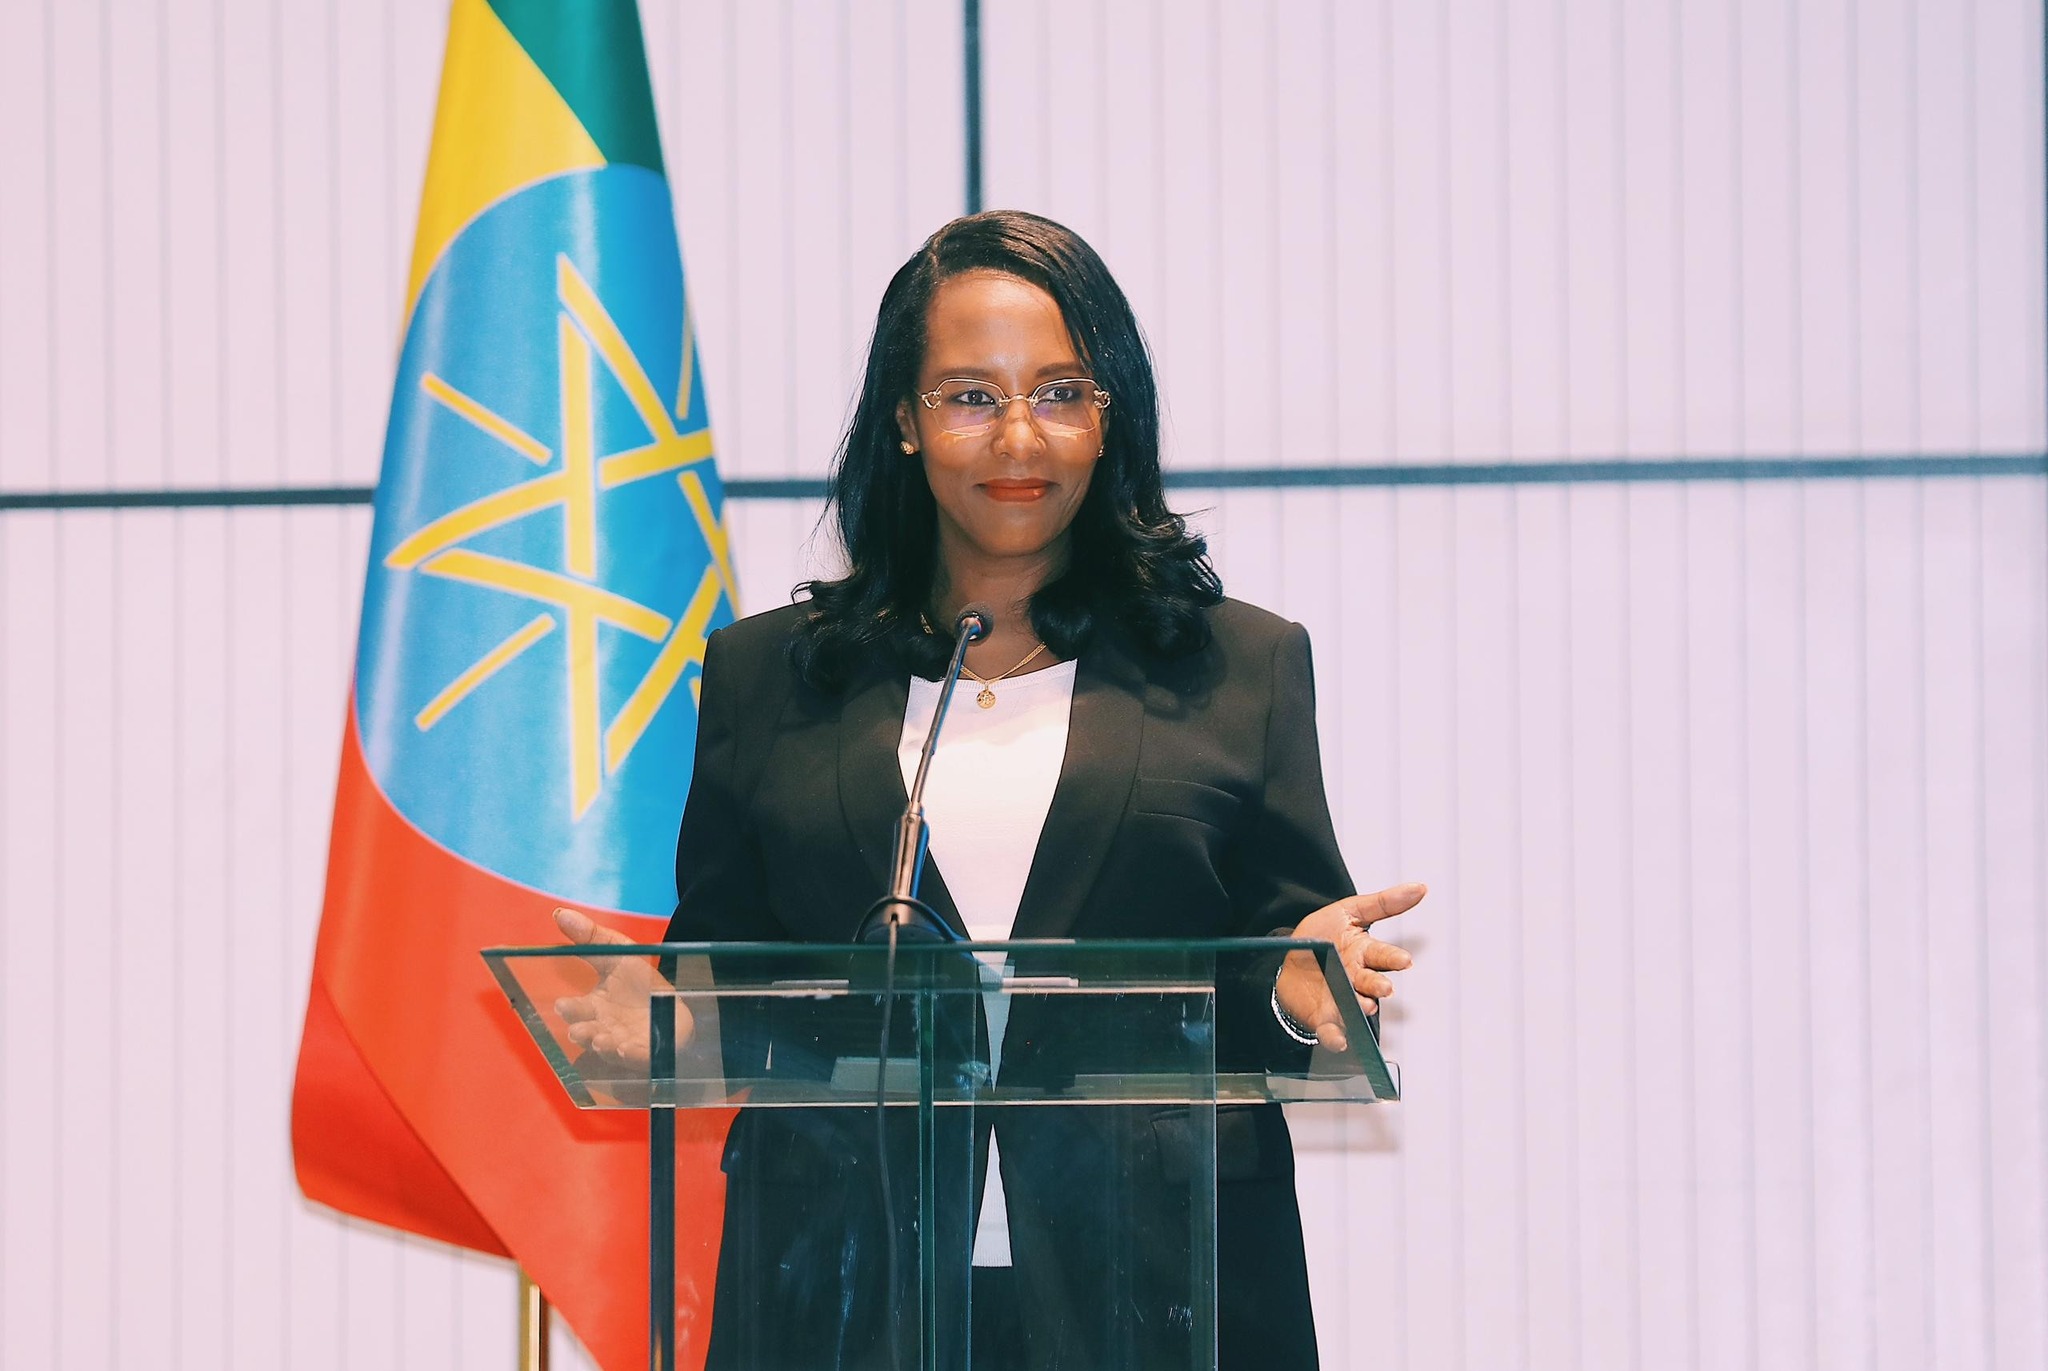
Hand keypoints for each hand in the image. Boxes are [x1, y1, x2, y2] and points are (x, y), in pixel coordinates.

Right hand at [551, 907, 684, 1066]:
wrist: (675, 1002)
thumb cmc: (640, 982)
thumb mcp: (618, 953)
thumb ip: (590, 937)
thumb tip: (559, 913)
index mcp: (593, 1007)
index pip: (576, 1010)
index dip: (569, 1009)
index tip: (563, 1004)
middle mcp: (604, 1029)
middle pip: (587, 1034)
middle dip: (582, 1032)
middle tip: (579, 1029)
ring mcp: (624, 1043)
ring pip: (608, 1049)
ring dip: (603, 1045)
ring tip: (603, 1039)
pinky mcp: (647, 1053)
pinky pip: (636, 1057)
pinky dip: (630, 1055)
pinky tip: (626, 1048)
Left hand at [1273, 882, 1423, 1051]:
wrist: (1287, 957)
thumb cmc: (1322, 935)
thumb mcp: (1349, 911)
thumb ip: (1384, 903)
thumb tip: (1420, 888)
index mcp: (1364, 953)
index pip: (1383, 955)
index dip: (1393, 958)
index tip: (1404, 961)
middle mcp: (1356, 979)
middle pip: (1371, 983)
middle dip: (1378, 986)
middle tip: (1384, 988)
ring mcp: (1341, 999)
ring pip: (1355, 1007)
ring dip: (1361, 1008)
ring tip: (1365, 1005)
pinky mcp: (1324, 1017)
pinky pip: (1331, 1030)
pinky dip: (1336, 1036)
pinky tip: (1339, 1039)